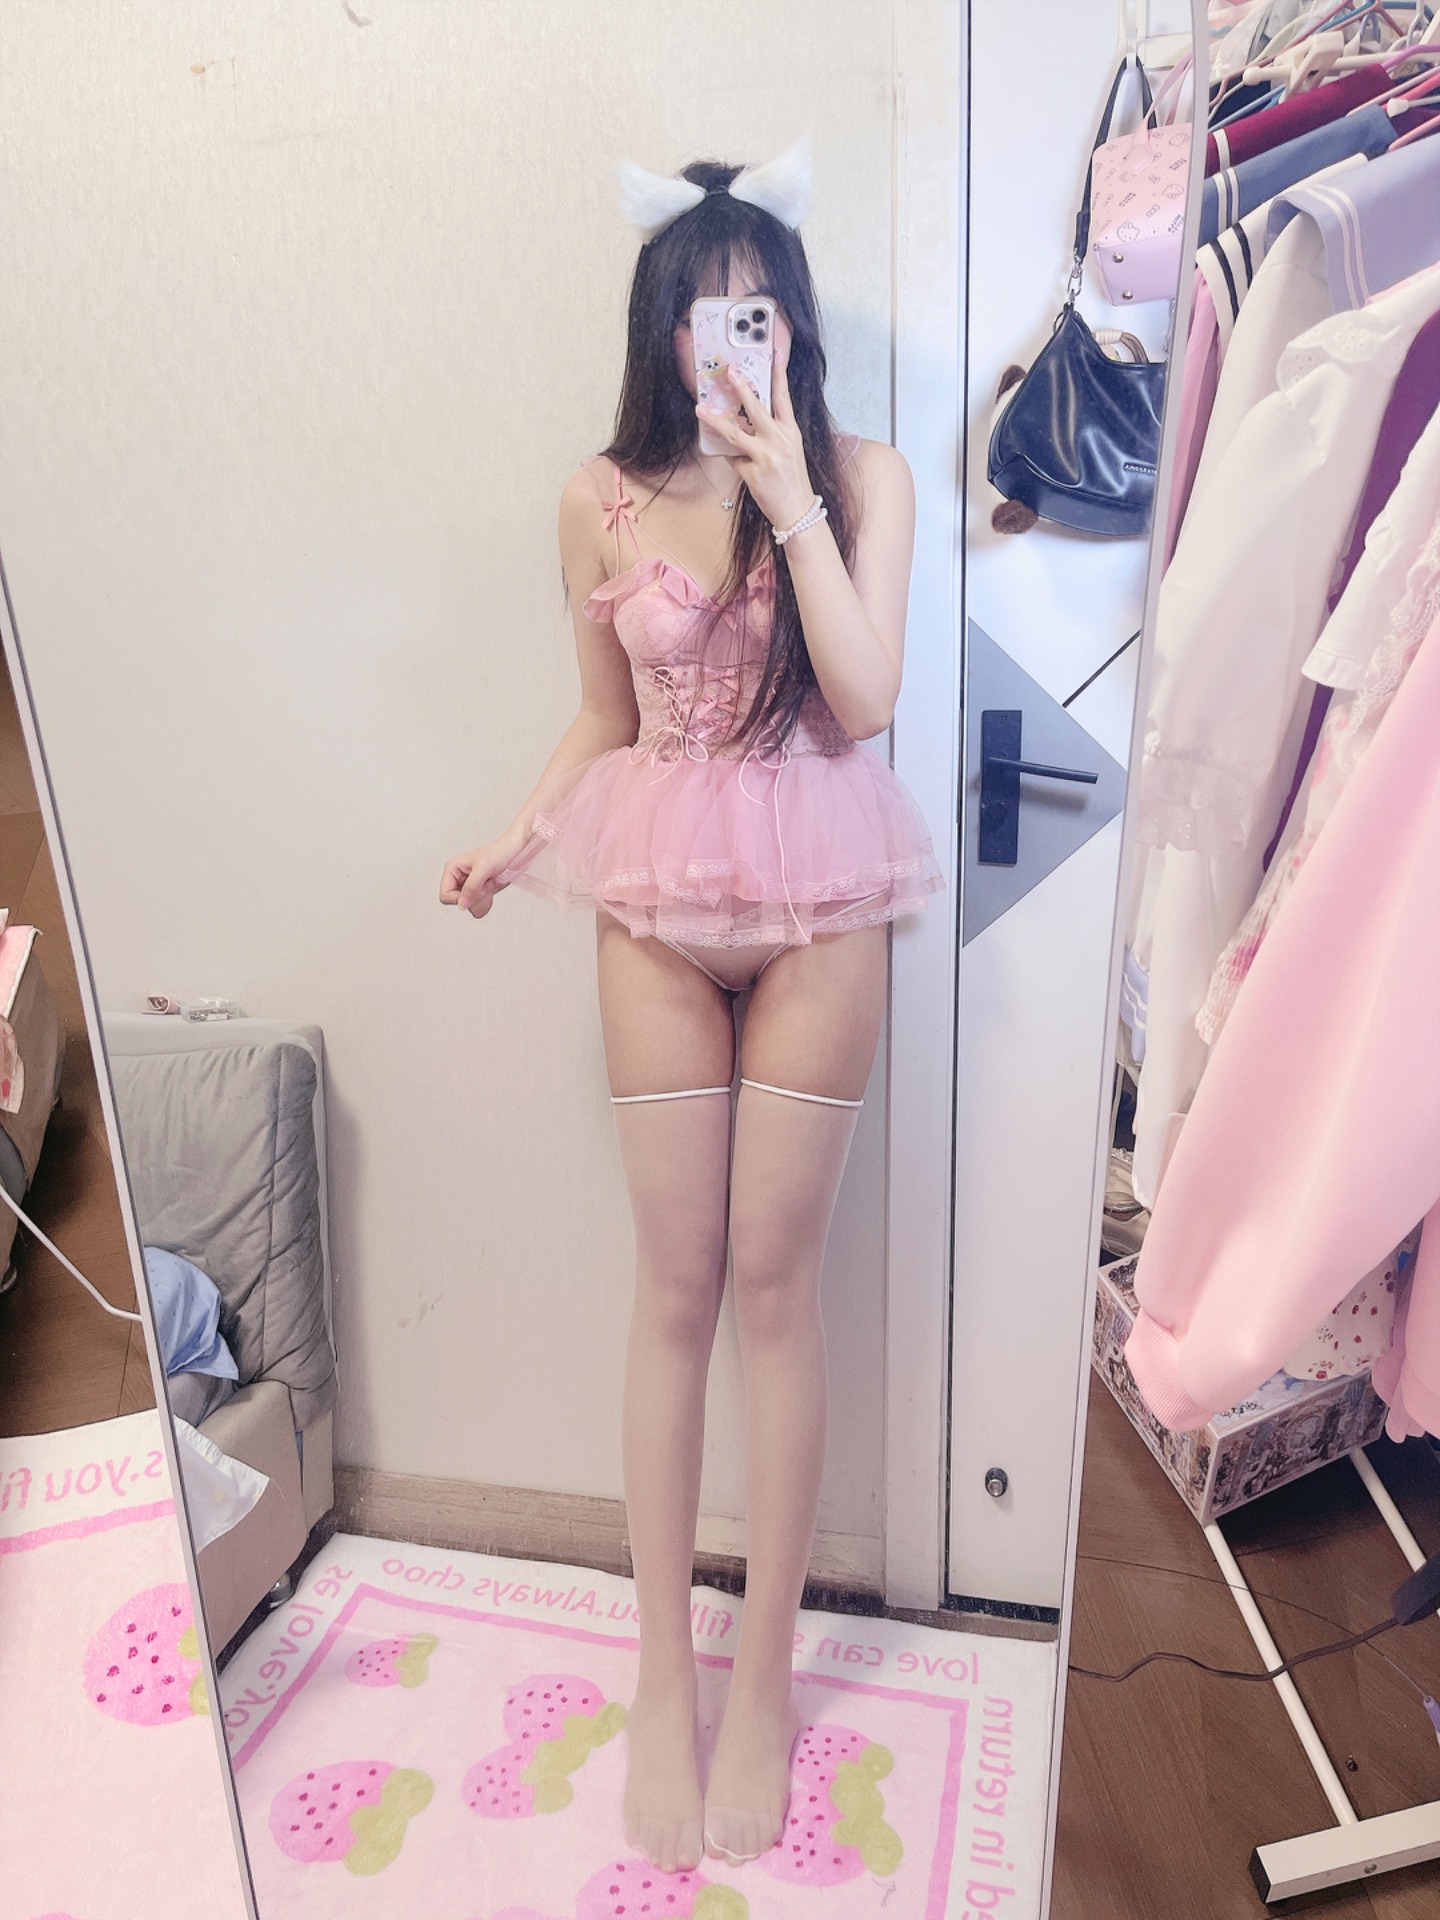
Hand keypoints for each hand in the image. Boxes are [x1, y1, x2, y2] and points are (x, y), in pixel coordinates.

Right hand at [439, 832, 523, 918]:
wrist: (513, 852)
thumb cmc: (498, 853)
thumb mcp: (483, 869)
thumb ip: (471, 887)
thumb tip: (461, 905)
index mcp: (452, 870)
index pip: (445, 895)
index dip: (460, 898)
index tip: (475, 891)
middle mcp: (457, 879)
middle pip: (458, 903)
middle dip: (475, 897)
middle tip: (486, 884)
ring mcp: (468, 886)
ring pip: (468, 907)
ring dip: (482, 899)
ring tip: (490, 884)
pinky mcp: (477, 892)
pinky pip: (478, 908)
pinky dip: (487, 902)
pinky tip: (492, 889)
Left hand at [697, 337, 816, 532]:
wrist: (797, 510)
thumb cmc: (792, 480)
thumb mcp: (789, 451)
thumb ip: (771, 434)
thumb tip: (742, 422)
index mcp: (791, 432)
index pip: (784, 397)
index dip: (779, 374)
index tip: (775, 353)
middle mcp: (780, 440)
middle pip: (758, 408)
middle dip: (742, 388)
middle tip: (730, 371)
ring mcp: (766, 456)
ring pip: (735, 433)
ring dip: (715, 420)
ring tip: (700, 409)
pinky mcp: (753, 473)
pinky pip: (732, 458)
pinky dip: (727, 456)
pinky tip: (723, 454)